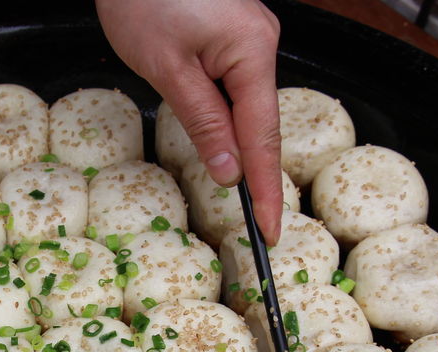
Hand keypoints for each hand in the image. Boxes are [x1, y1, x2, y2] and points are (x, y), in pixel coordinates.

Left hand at [96, 0, 282, 243]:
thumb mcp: (167, 68)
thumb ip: (202, 121)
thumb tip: (229, 171)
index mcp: (252, 52)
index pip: (263, 138)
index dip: (266, 189)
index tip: (270, 230)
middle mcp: (260, 43)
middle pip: (261, 123)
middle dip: (258, 174)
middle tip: (258, 225)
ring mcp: (248, 37)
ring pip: (247, 107)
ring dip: (239, 147)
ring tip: (243, 196)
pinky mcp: (231, 34)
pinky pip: (236, 88)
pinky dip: (229, 120)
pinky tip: (224, 145)